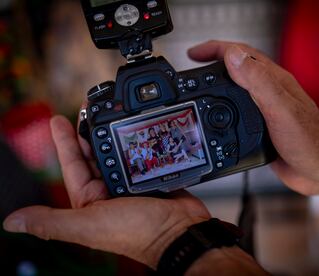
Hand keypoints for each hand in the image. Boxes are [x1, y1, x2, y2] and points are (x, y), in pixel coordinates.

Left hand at [3, 116, 210, 268]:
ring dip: (114, 132)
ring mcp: (132, 183)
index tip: (57, 119)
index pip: (72, 165)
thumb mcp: (88, 225)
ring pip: (119, 151)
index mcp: (91, 200)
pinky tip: (139, 127)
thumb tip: (11, 221)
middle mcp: (109, 191)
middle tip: (88, 108)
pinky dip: (139, 140)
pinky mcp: (153, 177)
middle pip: (95, 153)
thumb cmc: (136, 233)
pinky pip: (142, 153)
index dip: (63, 142)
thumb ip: (51, 222)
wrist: (177, 234)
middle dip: (88, 131)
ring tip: (112, 111)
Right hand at [189, 40, 318, 196]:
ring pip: (236, 89)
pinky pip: (238, 112)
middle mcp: (269, 92)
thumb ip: (258, 82)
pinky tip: (216, 117)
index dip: (215, 50)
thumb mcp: (281, 108)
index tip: (193, 54)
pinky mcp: (262, 127)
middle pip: (236, 68)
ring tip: (199, 88)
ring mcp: (266, 109)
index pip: (241, 54)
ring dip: (216, 84)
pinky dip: (222, 109)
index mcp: (273, 81)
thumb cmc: (311, 141)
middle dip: (212, 63)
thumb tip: (233, 56)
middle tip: (192, 66)